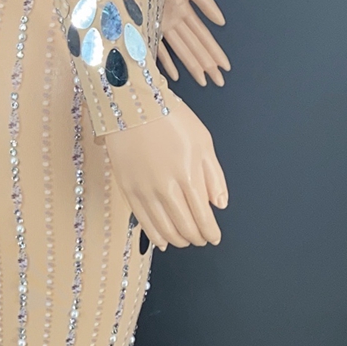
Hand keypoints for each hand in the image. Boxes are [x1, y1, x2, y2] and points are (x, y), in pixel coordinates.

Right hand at [102, 89, 227, 249]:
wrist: (133, 105)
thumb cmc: (172, 119)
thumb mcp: (203, 141)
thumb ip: (214, 176)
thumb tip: (219, 205)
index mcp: (189, 175)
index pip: (203, 217)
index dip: (210, 232)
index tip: (214, 237)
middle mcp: (166, 188)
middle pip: (184, 226)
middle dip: (196, 237)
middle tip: (201, 238)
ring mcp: (145, 190)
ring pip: (164, 228)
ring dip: (178, 239)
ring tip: (185, 240)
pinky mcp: (128, 189)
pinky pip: (143, 221)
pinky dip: (155, 235)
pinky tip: (163, 240)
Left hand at [158, 0, 230, 85]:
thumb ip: (206, 4)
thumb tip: (222, 23)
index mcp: (185, 11)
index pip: (204, 36)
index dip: (215, 52)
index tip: (226, 67)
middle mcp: (175, 22)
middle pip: (195, 47)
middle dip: (208, 64)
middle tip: (220, 82)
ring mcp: (161, 27)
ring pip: (181, 50)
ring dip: (193, 66)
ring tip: (204, 81)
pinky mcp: (147, 28)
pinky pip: (158, 49)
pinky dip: (167, 63)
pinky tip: (175, 76)